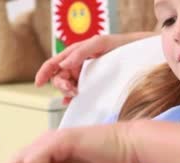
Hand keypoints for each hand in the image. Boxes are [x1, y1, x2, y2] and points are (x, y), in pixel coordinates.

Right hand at [35, 33, 154, 103]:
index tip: (38, 83)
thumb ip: (82, 51)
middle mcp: (78, 65)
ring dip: (67, 92)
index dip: (44, 72)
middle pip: (59, 77)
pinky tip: (72, 101)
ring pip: (67, 87)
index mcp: (76, 53)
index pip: (55, 62)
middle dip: (61, 84)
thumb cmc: (121, 45)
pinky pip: (77, 94)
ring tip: (76, 94)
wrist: (140, 55)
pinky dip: (72, 98)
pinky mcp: (93, 86)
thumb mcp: (101, 44)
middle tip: (72, 90)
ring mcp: (85, 76)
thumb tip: (64, 64)